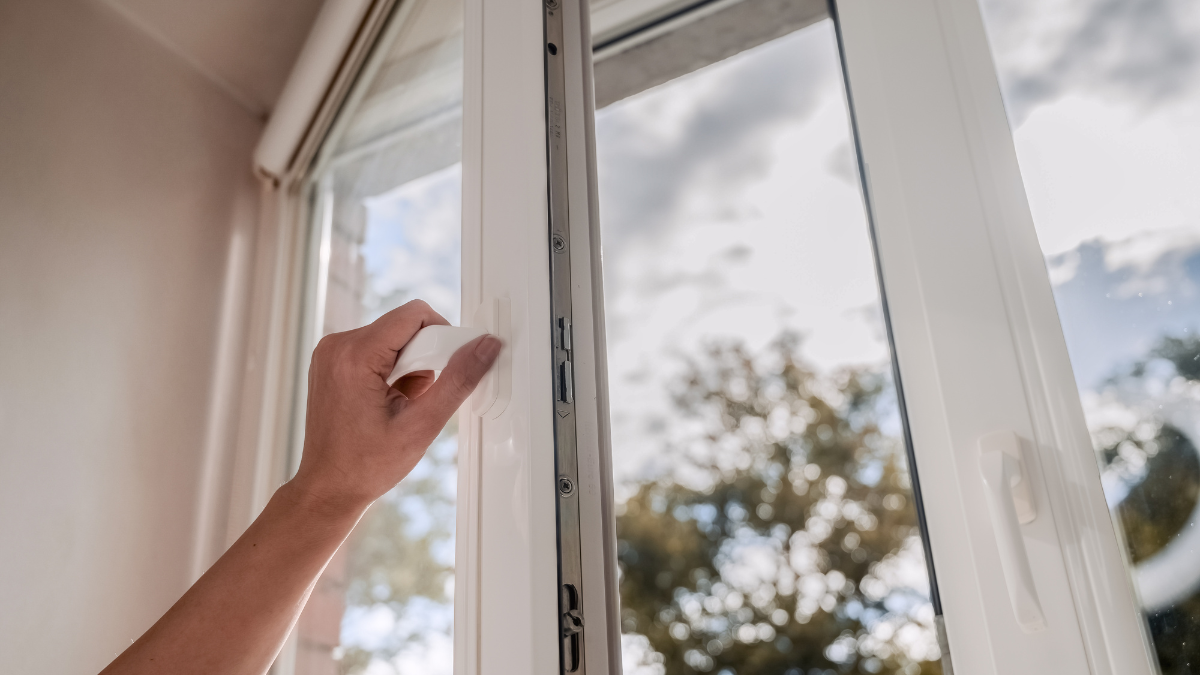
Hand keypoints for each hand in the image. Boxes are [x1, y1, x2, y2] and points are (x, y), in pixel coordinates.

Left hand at [291, 300, 500, 514]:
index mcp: (353, 356)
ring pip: (393, 337)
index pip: (414, 314)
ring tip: (401, 405)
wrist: (329, 487)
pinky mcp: (333, 360)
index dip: (442, 337)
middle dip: (424, 358)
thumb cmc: (365, 465)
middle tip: (420, 398)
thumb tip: (485, 346)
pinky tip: (388, 402)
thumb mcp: (422, 424)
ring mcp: (331, 352)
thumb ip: (458, 380)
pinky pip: (377, 348)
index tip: (447, 370)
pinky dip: (393, 370)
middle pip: (404, 326)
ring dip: (409, 367)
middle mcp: (336, 346)